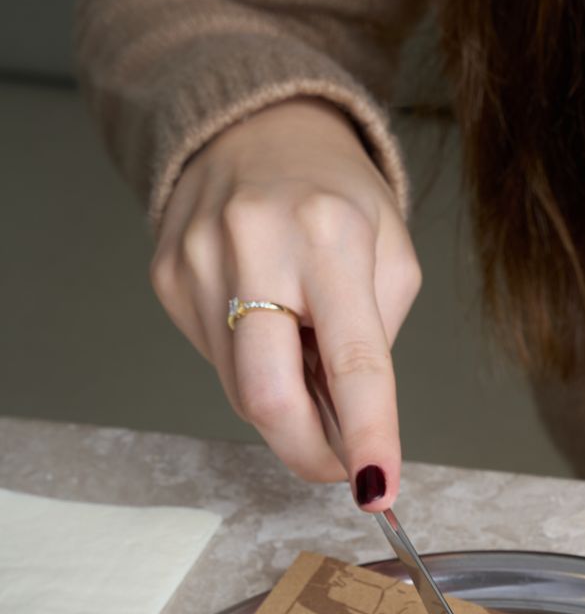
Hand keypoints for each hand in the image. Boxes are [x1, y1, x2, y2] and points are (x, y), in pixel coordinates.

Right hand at [150, 98, 420, 508]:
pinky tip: (269, 326)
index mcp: (329, 234)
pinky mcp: (167, 278)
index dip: (366, 435)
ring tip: (306, 358)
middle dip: (306, 452)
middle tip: (336, 466)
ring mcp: (198, 261)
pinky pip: (217, 361)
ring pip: (240, 390)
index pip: (352, 360)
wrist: (254, 124)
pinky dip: (252, 366)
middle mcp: (255, 244)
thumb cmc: (336, 196)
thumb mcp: (389, 253)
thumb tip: (348, 430)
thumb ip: (376, 341)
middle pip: (268, 395)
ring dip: (285, 404)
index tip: (376, 489)